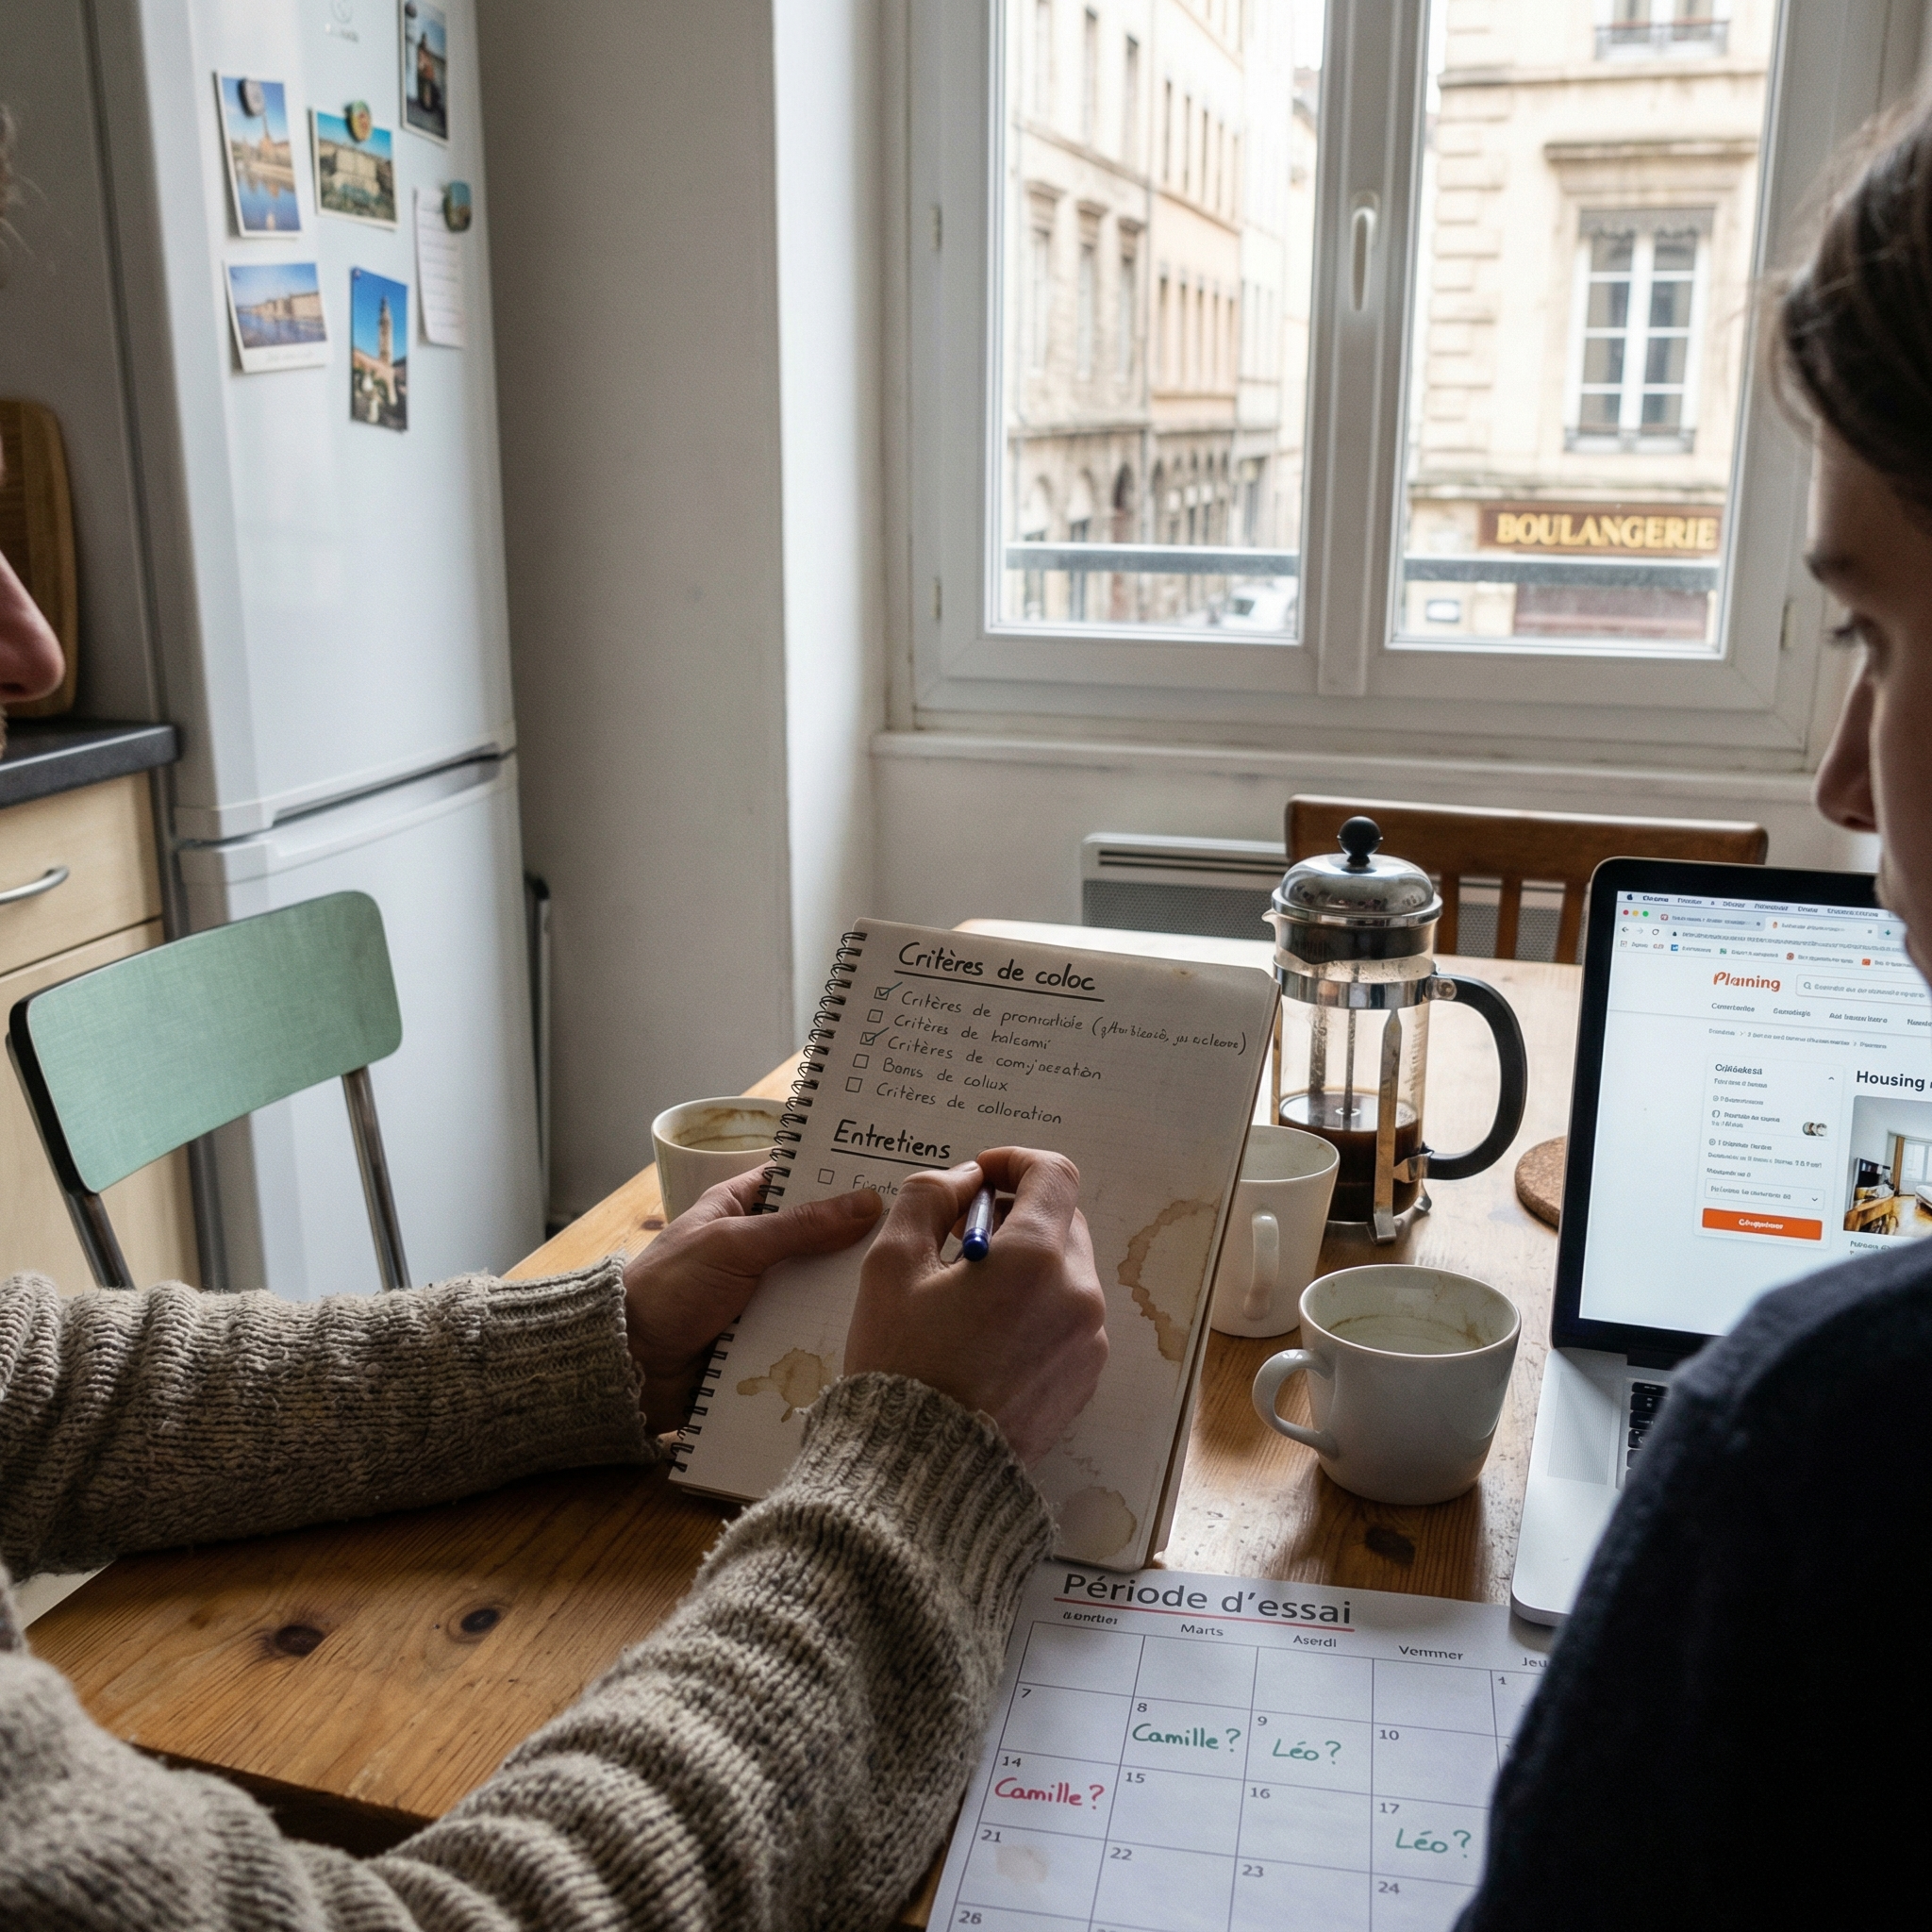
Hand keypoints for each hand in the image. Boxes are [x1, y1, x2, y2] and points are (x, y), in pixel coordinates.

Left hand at [623, 1167, 882, 1431]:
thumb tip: (868, 1201)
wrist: (631, 1367)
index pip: (797, 1178)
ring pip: (817, 1284)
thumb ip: (800, 1226)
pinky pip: (808, 1327)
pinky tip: (874, 1326)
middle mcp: (755, 1247)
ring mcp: (762, 1293)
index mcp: (738, 1208)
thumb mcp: (734, 1245)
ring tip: (908, 1278)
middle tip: (917, 1229)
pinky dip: (830, 1327)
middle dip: (856, 1236)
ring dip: (846, 1287)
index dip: (837, 1173)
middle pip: (818, 1235)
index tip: (890, 1168)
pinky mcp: (766, 1335)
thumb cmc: (670, 1290)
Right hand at [843, 1147, 1107, 1464]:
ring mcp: (1088, 1340)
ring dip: (1025, 1264)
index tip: (980, 1178)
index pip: (1054, 1174)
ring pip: (1066, 1271)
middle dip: (1015, 1216)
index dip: (1014, 1162)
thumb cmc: (900, 1364)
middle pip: (1062, 1221)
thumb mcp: (890, 1265)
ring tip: (967, 1296)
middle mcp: (1078, 1294)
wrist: (918, 1472)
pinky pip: (1068, 1318)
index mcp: (1036, 1257)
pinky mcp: (1085, 1378)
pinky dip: (1036, 1308)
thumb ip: (928, 1198)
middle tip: (960, 1240)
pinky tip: (986, 1336)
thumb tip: (963, 1180)